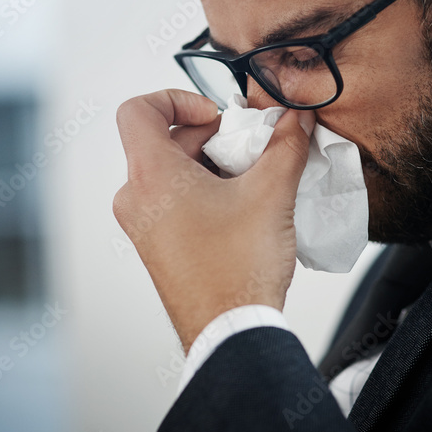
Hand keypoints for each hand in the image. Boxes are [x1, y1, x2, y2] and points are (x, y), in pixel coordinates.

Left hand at [113, 89, 314, 352]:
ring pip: (168, 173)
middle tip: (248, 149)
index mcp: (151, 176)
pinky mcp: (155, 248)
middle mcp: (136, 199)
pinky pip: (171, 201)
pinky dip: (201, 192)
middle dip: (209, 137)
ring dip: (208, 166)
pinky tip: (240, 208)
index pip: (137, 110)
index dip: (176, 99)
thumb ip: (286, 145)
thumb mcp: (272, 193)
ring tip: (250, 181)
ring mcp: (142, 226)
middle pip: (161, 141)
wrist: (230, 332)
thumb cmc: (239, 268)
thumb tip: (296, 119)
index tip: (214, 116)